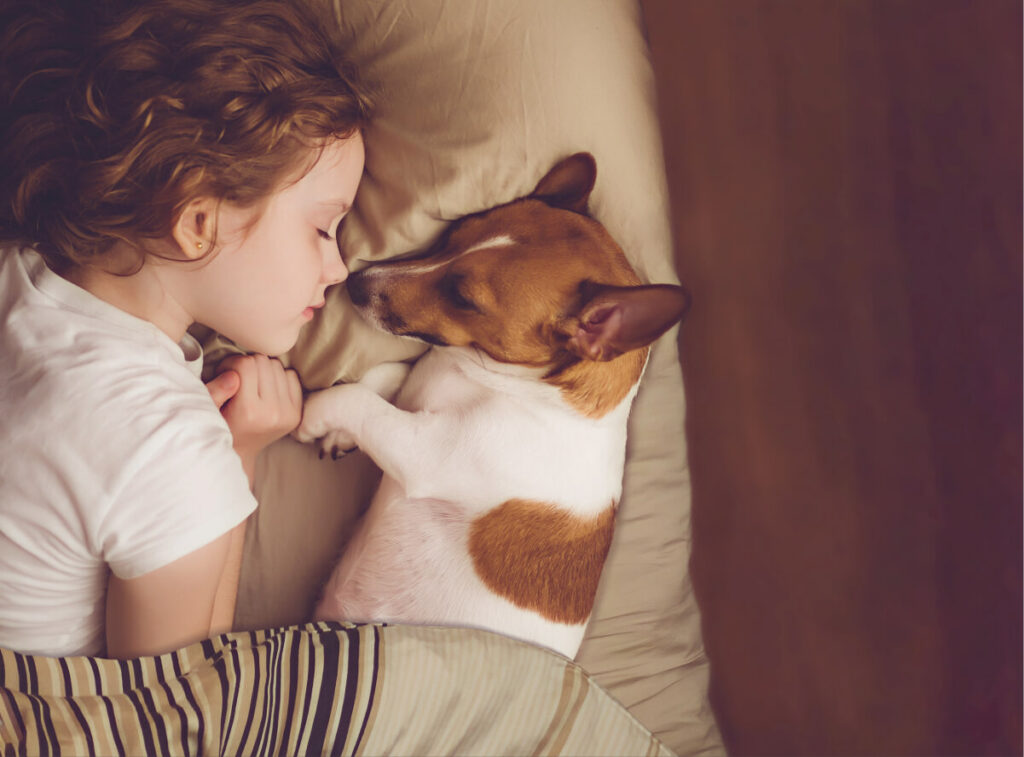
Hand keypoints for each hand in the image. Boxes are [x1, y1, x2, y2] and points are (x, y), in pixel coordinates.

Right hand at [206, 354, 302, 478]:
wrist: (240, 451)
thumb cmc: (219, 425)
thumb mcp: (208, 409)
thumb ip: (215, 390)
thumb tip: (233, 373)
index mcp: (249, 411)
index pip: (245, 364)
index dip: (231, 364)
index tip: (225, 373)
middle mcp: (272, 412)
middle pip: (263, 362)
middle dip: (247, 365)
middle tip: (238, 378)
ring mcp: (288, 413)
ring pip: (277, 366)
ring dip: (263, 370)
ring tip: (251, 384)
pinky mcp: (297, 413)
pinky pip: (291, 376)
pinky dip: (278, 377)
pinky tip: (265, 389)